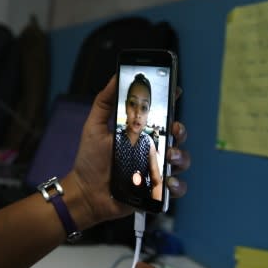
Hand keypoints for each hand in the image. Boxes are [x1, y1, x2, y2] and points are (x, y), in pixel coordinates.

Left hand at [66, 77, 189, 224]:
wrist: (86, 192)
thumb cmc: (91, 159)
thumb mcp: (95, 126)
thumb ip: (104, 101)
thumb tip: (115, 76)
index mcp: (140, 132)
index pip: (161, 115)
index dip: (171, 102)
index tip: (175, 92)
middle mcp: (152, 149)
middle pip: (176, 136)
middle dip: (180, 130)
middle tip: (173, 129)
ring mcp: (156, 169)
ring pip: (181, 159)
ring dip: (180, 156)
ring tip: (168, 157)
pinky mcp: (157, 190)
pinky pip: (176, 187)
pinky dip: (177, 185)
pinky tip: (168, 182)